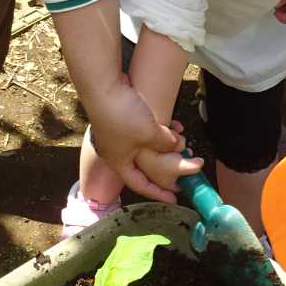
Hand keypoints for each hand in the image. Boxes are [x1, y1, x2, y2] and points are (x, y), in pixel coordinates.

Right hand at [88, 75, 201, 202]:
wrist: (103, 86)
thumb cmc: (122, 116)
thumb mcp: (150, 134)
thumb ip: (166, 144)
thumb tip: (177, 146)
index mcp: (120, 163)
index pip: (141, 185)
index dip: (159, 193)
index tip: (174, 198)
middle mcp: (117, 152)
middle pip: (146, 165)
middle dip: (166, 164)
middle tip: (183, 166)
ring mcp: (119, 134)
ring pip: (148, 145)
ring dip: (166, 143)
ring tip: (182, 140)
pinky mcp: (122, 118)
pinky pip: (145, 130)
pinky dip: (159, 129)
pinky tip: (173, 123)